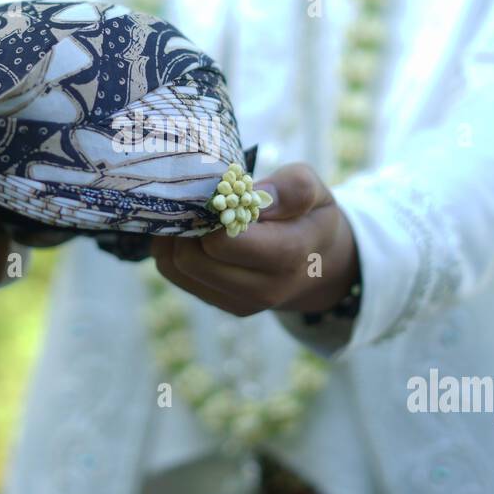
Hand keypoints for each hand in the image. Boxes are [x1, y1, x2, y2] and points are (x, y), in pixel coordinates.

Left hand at [150, 163, 359, 317]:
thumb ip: (294, 188)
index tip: (211, 190)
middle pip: (192, 258)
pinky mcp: (223, 305)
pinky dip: (172, 249)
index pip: (222, 241)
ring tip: (187, 210)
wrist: (321, 265)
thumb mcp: (316, 192)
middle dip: (186, 223)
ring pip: (177, 268)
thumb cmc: (312, 218)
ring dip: (174, 236)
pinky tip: (187, 229)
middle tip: (191, 197)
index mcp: (288, 255)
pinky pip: (177, 276)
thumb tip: (256, 195)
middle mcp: (262, 288)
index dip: (208, 212)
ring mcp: (240, 302)